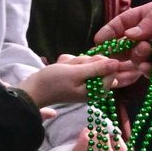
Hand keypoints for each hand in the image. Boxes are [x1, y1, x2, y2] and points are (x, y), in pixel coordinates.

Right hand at [22, 52, 140, 107]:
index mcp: (99, 89)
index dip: (98, 62)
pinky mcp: (78, 76)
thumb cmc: (53, 83)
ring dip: (74, 61)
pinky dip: (69, 63)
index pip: (112, 69)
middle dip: (83, 62)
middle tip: (71, 69)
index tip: (84, 66)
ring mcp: (86, 81)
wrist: (33, 89)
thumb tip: (117, 63)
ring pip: (87, 61)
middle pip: (100, 63)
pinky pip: (78, 62)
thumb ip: (97, 69)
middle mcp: (95, 86)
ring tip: (64, 70)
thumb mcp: (76, 73)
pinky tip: (61, 68)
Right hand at [104, 0, 151, 73]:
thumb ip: (149, 20)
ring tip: (140, 53)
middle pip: (130, 46)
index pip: (125, 24)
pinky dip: (150, 73)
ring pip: (142, 61)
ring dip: (135, 60)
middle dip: (119, 51)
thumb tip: (128, 35)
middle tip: (112, 56)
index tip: (97, 41)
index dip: (111, 32)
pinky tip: (148, 67)